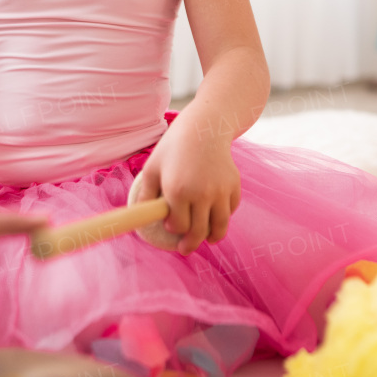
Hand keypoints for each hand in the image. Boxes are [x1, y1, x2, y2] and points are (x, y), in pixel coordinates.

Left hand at [135, 121, 240, 255]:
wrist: (204, 128)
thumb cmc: (174, 147)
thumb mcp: (152, 167)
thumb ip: (146, 194)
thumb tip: (141, 216)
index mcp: (178, 191)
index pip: (179, 225)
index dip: (174, 229)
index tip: (170, 226)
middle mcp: (202, 194)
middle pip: (199, 232)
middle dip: (191, 244)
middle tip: (185, 249)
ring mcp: (221, 191)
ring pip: (220, 226)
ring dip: (213, 238)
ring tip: (208, 241)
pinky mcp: (234, 186)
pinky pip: (230, 210)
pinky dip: (224, 217)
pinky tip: (216, 217)